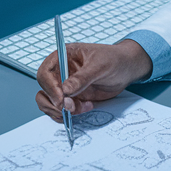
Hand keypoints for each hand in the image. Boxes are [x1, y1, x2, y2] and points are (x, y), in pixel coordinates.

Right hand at [36, 40, 152, 121]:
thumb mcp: (99, 66)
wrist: (126, 69)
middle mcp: (60, 72)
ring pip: (49, 103)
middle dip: (54, 103)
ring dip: (61, 111)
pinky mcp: (73, 98)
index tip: (61, 100)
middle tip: (70, 108)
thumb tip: (65, 91)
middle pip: (44, 90)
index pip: (45, 73)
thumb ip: (82, 78)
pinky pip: (62, 110)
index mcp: (62, 57)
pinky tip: (87, 107)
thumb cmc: (114, 59)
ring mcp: (65, 86)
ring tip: (80, 108)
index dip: (50, 88)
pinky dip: (71, 114)